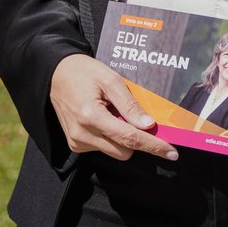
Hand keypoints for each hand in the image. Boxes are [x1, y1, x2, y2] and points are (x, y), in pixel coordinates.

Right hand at [49, 53, 177, 161]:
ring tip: (114, 112)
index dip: (153, 146)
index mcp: (91, 116)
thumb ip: (130, 105)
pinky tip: (105, 118)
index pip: (129, 138)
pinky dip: (111, 137)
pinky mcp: (75, 145)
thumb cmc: (85, 73)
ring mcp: (76, 142)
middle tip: (144, 121)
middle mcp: (82, 134)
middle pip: (124, 151)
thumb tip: (149, 125)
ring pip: (114, 152)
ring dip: (123, 138)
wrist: (56, 75)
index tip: (171, 153)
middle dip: (139, 140)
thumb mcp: (111, 80)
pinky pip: (103, 148)